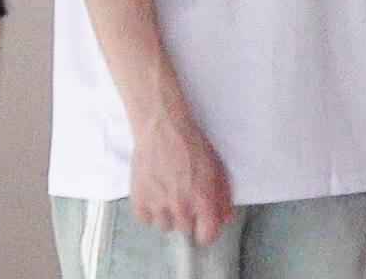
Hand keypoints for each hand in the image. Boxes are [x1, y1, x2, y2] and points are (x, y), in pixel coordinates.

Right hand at [129, 103, 234, 245]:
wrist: (162, 128)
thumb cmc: (193, 144)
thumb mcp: (216, 167)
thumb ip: (223, 196)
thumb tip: (227, 219)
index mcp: (203, 200)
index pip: (206, 236)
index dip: (206, 230)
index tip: (203, 222)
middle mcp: (181, 208)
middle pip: (185, 230)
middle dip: (188, 217)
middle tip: (184, 196)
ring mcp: (158, 206)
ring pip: (165, 226)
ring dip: (168, 214)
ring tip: (167, 193)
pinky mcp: (139, 201)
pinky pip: (146, 220)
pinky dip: (149, 210)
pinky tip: (154, 194)